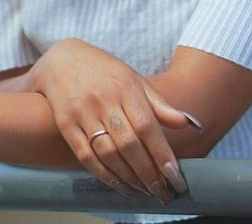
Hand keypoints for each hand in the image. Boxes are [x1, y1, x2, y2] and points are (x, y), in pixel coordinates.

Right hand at [29, 38, 196, 204]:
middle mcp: (105, 100)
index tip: (176, 176)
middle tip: (163, 192)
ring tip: (144, 191)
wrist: (62, 59)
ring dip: (128, 177)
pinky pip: (85, 155)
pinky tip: (119, 185)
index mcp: (126, 87)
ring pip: (108, 153)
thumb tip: (189, 123)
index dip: (162, 154)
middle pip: (129, 144)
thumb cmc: (105, 71)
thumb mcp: (134, 79)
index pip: (148, 126)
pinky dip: (103, 174)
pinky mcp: (66, 124)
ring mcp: (83, 112)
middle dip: (148, 172)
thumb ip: (160, 104)